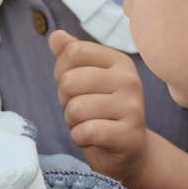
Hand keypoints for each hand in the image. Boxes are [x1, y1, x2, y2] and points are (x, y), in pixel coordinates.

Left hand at [51, 31, 150, 182]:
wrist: (129, 152)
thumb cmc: (102, 112)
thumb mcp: (86, 80)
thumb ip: (71, 56)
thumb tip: (55, 36)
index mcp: (119, 61)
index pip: (73, 52)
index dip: (62, 71)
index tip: (75, 86)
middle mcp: (130, 80)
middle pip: (70, 81)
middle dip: (66, 100)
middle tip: (82, 110)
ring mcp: (132, 108)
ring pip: (76, 108)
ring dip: (73, 121)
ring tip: (88, 124)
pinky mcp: (129, 135)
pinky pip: (85, 132)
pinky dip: (79, 138)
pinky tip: (92, 139)